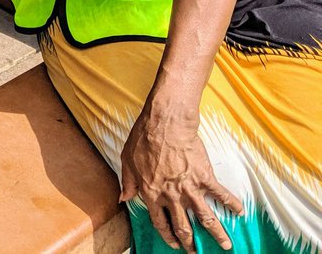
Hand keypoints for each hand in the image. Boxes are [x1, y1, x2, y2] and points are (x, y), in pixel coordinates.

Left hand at [121, 109, 242, 250]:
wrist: (165, 125)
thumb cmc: (143, 140)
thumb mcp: (127, 161)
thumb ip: (127, 182)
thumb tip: (123, 198)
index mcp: (152, 193)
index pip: (159, 221)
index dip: (167, 235)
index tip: (173, 244)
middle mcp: (172, 196)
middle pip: (183, 226)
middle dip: (190, 243)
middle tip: (196, 252)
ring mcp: (190, 188)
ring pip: (205, 218)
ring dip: (216, 234)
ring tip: (226, 246)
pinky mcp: (205, 177)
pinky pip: (221, 194)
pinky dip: (232, 204)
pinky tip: (241, 212)